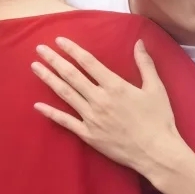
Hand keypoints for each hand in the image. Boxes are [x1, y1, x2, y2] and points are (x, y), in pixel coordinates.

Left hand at [32, 37, 180, 175]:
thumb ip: (145, 63)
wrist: (157, 153)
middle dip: (54, 60)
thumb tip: (138, 42)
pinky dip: (51, 113)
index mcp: (115, 86)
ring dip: (49, 79)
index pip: (88, 62)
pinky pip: (66, 122)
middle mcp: (99, 99)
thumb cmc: (159, 119)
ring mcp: (91, 117)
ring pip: (65, 94)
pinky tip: (37, 105)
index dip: (72, 50)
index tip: (59, 40)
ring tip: (35, 67)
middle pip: (72, 75)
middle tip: (39, 48)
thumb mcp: (155, 88)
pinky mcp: (88, 135)